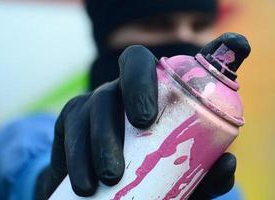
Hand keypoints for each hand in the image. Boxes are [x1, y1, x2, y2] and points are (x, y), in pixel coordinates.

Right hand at [35, 44, 236, 198]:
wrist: (108, 184)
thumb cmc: (150, 171)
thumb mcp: (179, 171)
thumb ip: (203, 168)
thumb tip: (227, 163)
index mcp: (146, 92)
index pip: (141, 64)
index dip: (142, 80)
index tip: (147, 119)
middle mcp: (117, 91)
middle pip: (114, 86)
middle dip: (121, 113)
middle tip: (127, 152)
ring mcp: (90, 104)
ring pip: (91, 108)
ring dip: (97, 143)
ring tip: (108, 177)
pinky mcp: (68, 122)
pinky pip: (69, 133)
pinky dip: (76, 159)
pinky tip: (84, 184)